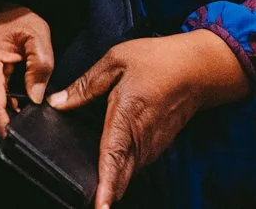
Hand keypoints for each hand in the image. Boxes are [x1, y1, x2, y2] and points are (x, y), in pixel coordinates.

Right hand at [0, 5, 54, 137]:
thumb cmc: (17, 20)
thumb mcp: (37, 34)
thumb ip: (41, 65)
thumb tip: (35, 99)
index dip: (8, 129)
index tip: (25, 139)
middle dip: (9, 126)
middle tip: (33, 126)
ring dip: (3, 118)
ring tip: (25, 114)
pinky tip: (15, 106)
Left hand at [49, 32, 249, 208]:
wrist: (198, 68)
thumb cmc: (158, 61)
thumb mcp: (116, 61)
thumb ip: (85, 86)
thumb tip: (56, 103)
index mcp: (126, 116)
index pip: (112, 158)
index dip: (105, 186)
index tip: (100, 208)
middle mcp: (141, 138)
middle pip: (120, 176)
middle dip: (105, 193)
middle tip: (91, 203)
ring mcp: (152, 145)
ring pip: (128, 173)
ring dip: (113, 183)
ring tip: (96, 193)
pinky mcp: (158, 145)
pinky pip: (137, 165)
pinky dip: (123, 171)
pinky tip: (112, 169)